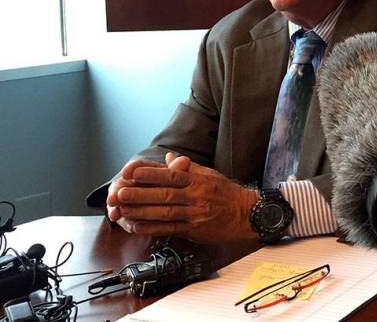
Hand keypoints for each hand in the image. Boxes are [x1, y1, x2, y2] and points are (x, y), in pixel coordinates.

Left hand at [108, 152, 258, 243]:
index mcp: (198, 180)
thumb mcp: (209, 174)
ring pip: (164, 212)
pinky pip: (170, 229)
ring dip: (141, 212)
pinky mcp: (194, 229)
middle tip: (119, 192)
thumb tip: (168, 157)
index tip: (131, 172)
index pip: (171, 174)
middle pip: (164, 194)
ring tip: (122, 210)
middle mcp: (196, 195)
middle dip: (139, 193)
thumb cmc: (226, 193)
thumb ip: (187, 167)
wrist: (246, 213)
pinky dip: (152, 228)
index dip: (150, 174)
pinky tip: (137, 226)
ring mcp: (195, 213)